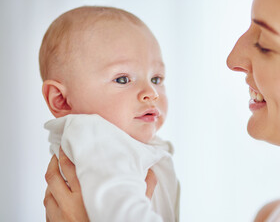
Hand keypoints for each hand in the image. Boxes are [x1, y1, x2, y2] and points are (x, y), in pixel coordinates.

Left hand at [43, 148, 157, 220]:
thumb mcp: (132, 208)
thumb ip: (143, 188)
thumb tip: (151, 172)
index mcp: (88, 195)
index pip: (71, 167)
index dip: (67, 154)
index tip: (69, 146)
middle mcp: (70, 205)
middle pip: (54, 176)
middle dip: (54, 161)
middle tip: (58, 152)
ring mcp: (60, 216)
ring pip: (48, 191)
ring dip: (51, 179)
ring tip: (55, 171)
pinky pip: (47, 207)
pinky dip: (50, 197)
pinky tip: (54, 195)